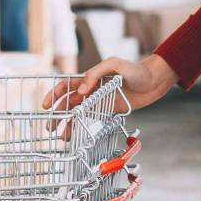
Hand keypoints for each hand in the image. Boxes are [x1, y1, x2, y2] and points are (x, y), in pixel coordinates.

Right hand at [41, 55, 178, 138]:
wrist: (154, 81)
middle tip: (50, 126)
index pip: (66, 85)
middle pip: (68, 102)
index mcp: (90, 77)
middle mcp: (91, 89)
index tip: (46, 106)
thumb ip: (96, 73)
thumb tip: (82, 89)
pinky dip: (83, 127)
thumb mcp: (114, 65)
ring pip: (77, 113)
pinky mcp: (108, 110)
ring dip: (68, 124)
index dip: (54, 95)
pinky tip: (77, 136)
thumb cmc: (136, 69)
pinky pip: (91, 119)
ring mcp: (99, 100)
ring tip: (61, 136)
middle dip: (57, 114)